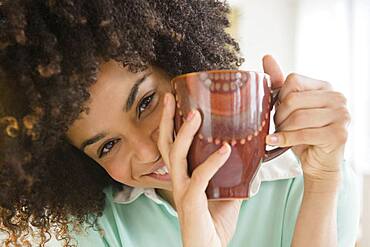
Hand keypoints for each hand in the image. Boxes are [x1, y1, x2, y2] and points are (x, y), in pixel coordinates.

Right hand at [158, 93, 241, 246]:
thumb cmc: (213, 224)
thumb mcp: (225, 195)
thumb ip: (232, 177)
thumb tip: (249, 160)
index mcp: (184, 176)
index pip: (172, 145)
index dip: (171, 124)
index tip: (176, 103)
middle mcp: (178, 179)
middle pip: (165, 144)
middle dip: (166, 119)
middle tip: (171, 97)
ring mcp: (182, 190)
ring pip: (176, 155)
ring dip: (184, 133)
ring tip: (196, 115)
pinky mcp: (190, 201)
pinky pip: (200, 176)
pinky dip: (213, 161)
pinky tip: (226, 150)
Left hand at [263, 55, 349, 188]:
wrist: (318, 163)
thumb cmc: (303, 134)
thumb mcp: (290, 108)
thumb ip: (280, 84)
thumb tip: (267, 57)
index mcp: (325, 87)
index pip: (293, 80)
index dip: (279, 97)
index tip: (278, 110)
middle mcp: (338, 97)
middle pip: (293, 99)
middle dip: (279, 115)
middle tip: (277, 126)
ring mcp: (342, 115)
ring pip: (297, 117)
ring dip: (282, 128)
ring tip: (280, 134)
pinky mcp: (339, 134)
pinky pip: (303, 133)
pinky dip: (284, 139)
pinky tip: (275, 141)